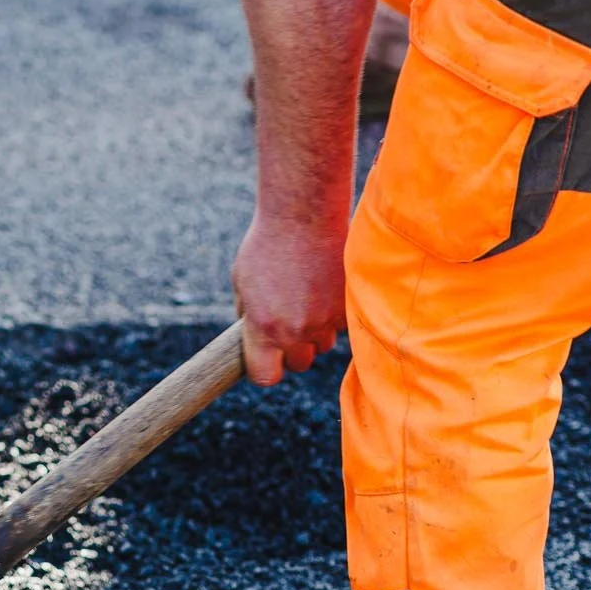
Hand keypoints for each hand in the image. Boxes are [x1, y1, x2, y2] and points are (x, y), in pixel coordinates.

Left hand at [232, 211, 347, 385]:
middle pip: (299, 363)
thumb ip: (248, 314)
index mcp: (263, 329)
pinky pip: (342, 324)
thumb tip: (252, 336)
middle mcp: (295, 331)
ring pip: (323, 344)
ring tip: (310, 296)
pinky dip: (336, 311)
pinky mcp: (347, 307)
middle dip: (295, 349)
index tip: (269, 359)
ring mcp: (324, 320)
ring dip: (317, 330)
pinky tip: (326, 285)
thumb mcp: (243, 280)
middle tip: (291, 322)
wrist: (304, 212)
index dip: (267, 370)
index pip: (266, 376)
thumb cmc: (267, 243)